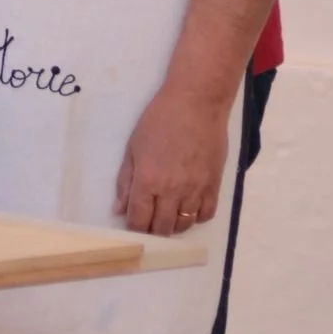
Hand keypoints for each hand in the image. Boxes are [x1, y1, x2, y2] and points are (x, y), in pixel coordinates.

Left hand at [114, 84, 230, 235]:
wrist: (196, 104)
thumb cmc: (159, 120)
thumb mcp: (133, 146)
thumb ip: (125, 181)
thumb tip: (119, 209)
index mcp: (148, 181)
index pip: (139, 220)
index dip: (134, 227)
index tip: (133, 223)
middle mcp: (172, 191)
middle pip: (161, 228)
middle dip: (152, 229)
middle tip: (149, 220)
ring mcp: (195, 190)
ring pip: (183, 225)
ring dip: (173, 226)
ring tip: (167, 215)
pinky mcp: (214, 186)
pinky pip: (206, 214)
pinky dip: (196, 217)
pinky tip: (188, 208)